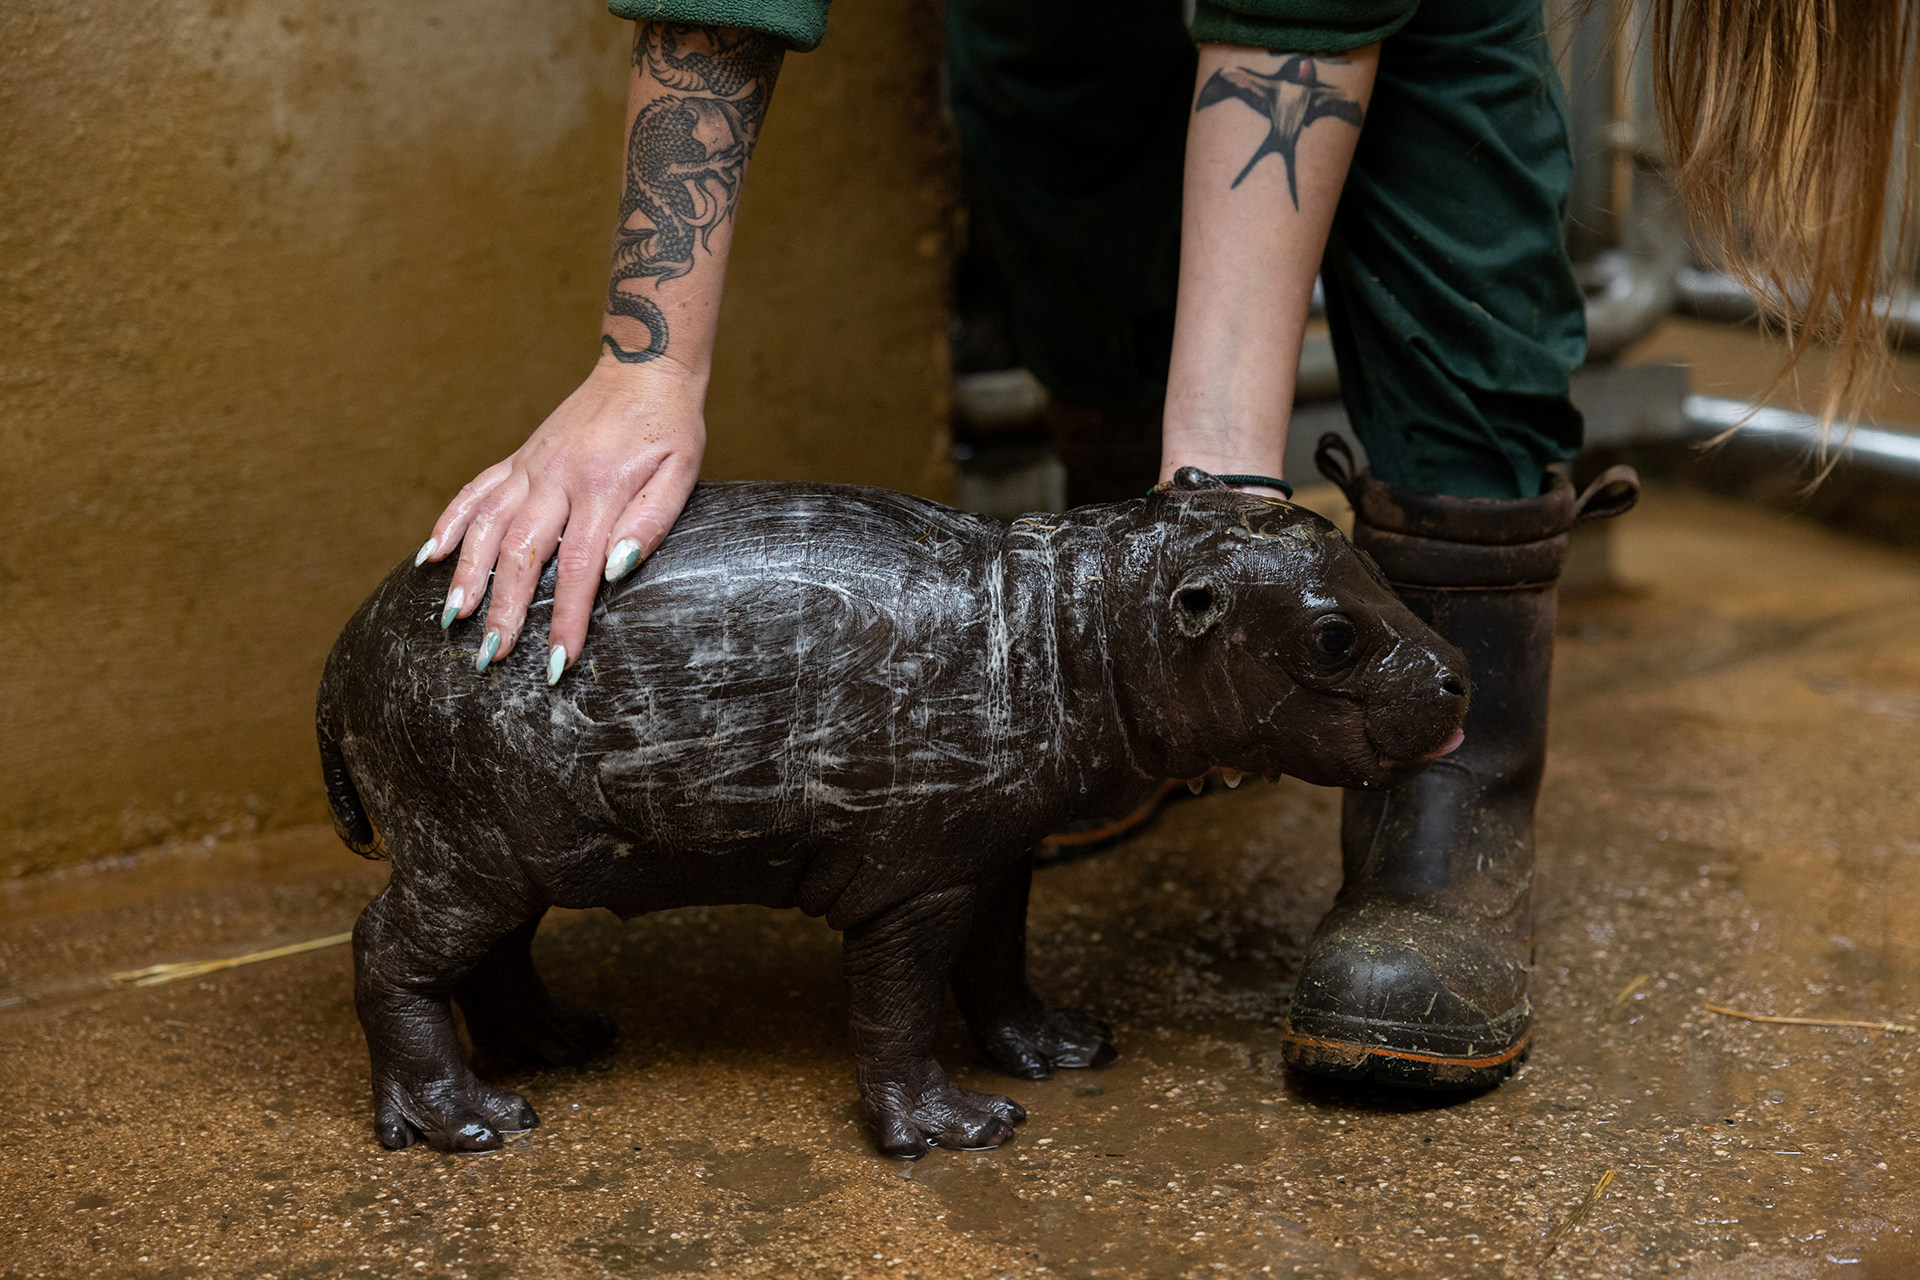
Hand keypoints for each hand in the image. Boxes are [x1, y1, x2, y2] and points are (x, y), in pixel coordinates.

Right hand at [417, 357, 704, 680]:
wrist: (644, 366)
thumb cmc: (669, 427)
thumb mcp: (680, 473)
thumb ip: (649, 522)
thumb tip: (614, 571)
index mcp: (600, 489)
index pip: (578, 568)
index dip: (565, 618)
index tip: (557, 661)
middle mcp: (555, 478)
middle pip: (521, 553)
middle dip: (504, 608)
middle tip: (491, 654)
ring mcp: (531, 466)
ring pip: (487, 524)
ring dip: (467, 573)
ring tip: (453, 615)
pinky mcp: (520, 457)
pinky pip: (476, 490)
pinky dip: (451, 522)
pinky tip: (432, 555)